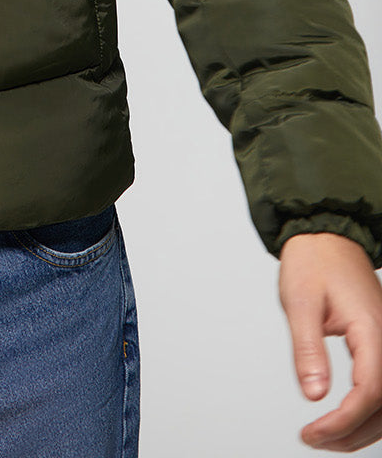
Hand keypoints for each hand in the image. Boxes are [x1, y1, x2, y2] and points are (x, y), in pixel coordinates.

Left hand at [279, 231, 381, 450]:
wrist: (326, 236)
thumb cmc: (313, 261)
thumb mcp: (300, 302)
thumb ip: (308, 350)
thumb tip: (314, 395)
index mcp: (372, 329)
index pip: (370, 391)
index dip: (344, 421)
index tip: (315, 432)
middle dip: (351, 432)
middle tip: (315, 440)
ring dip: (361, 427)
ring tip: (325, 437)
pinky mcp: (381, 343)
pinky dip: (367, 409)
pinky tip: (344, 420)